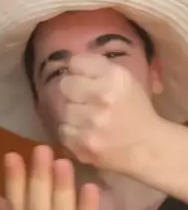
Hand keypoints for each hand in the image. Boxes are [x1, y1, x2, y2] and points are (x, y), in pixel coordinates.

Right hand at [0, 146, 109, 209]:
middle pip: (37, 209)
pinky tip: (90, 186)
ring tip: (62, 162)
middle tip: (42, 150)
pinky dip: (88, 206)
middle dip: (39, 179)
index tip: (12, 155)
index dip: (13, 181)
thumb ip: (3, 208)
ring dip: (61, 188)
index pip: (15, 204)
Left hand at [58, 54, 162, 170]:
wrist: (146, 146)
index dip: (78, 72)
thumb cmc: (134, 110)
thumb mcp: (124, 80)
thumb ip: (98, 69)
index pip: (76, 63)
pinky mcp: (83, 143)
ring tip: (87, 120)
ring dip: (72, 115)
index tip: (84, 79)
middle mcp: (102, 97)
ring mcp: (91, 122)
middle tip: (83, 101)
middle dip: (72, 93)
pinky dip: (71, 133)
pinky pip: (63, 132)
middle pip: (65, 86)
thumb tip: (70, 64)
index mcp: (114, 77)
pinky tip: (85, 134)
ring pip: (63, 110)